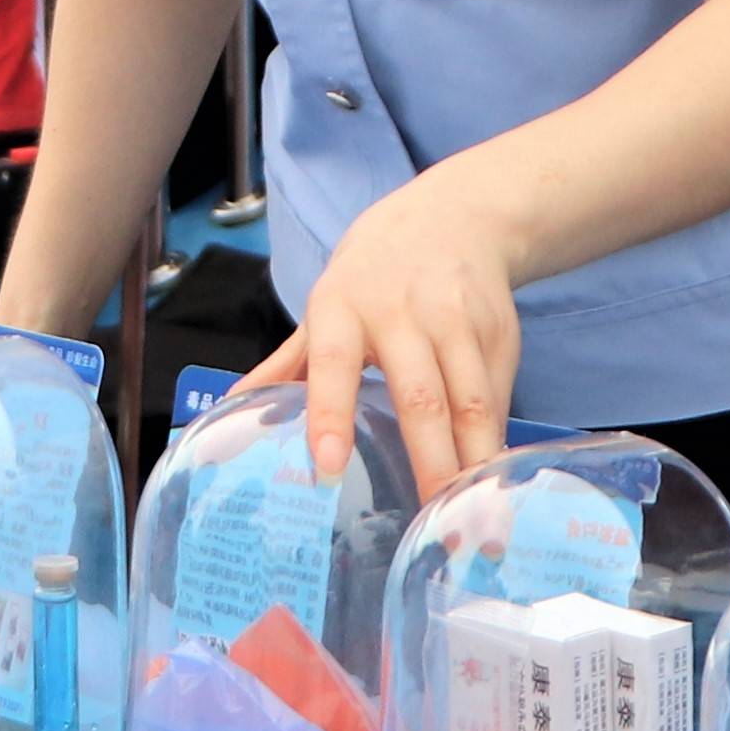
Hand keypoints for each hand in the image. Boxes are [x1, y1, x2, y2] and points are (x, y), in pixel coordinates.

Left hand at [243, 166, 526, 491]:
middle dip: (429, 460)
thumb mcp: (325, 307)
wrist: (455, 216)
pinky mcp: (499, 330)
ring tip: (468, 511)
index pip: (333, 364)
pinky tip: (489, 478)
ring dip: (472, 460)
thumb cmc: (374, 275)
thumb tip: (230, 410)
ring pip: (471, 401)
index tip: (327, 466)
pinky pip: (497, 395)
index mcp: (344, 308)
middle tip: (428, 514)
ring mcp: (456, 320)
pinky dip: (494, 440)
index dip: (330, 415)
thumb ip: (286, 363)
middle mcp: (402, 312)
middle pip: (420, 396)